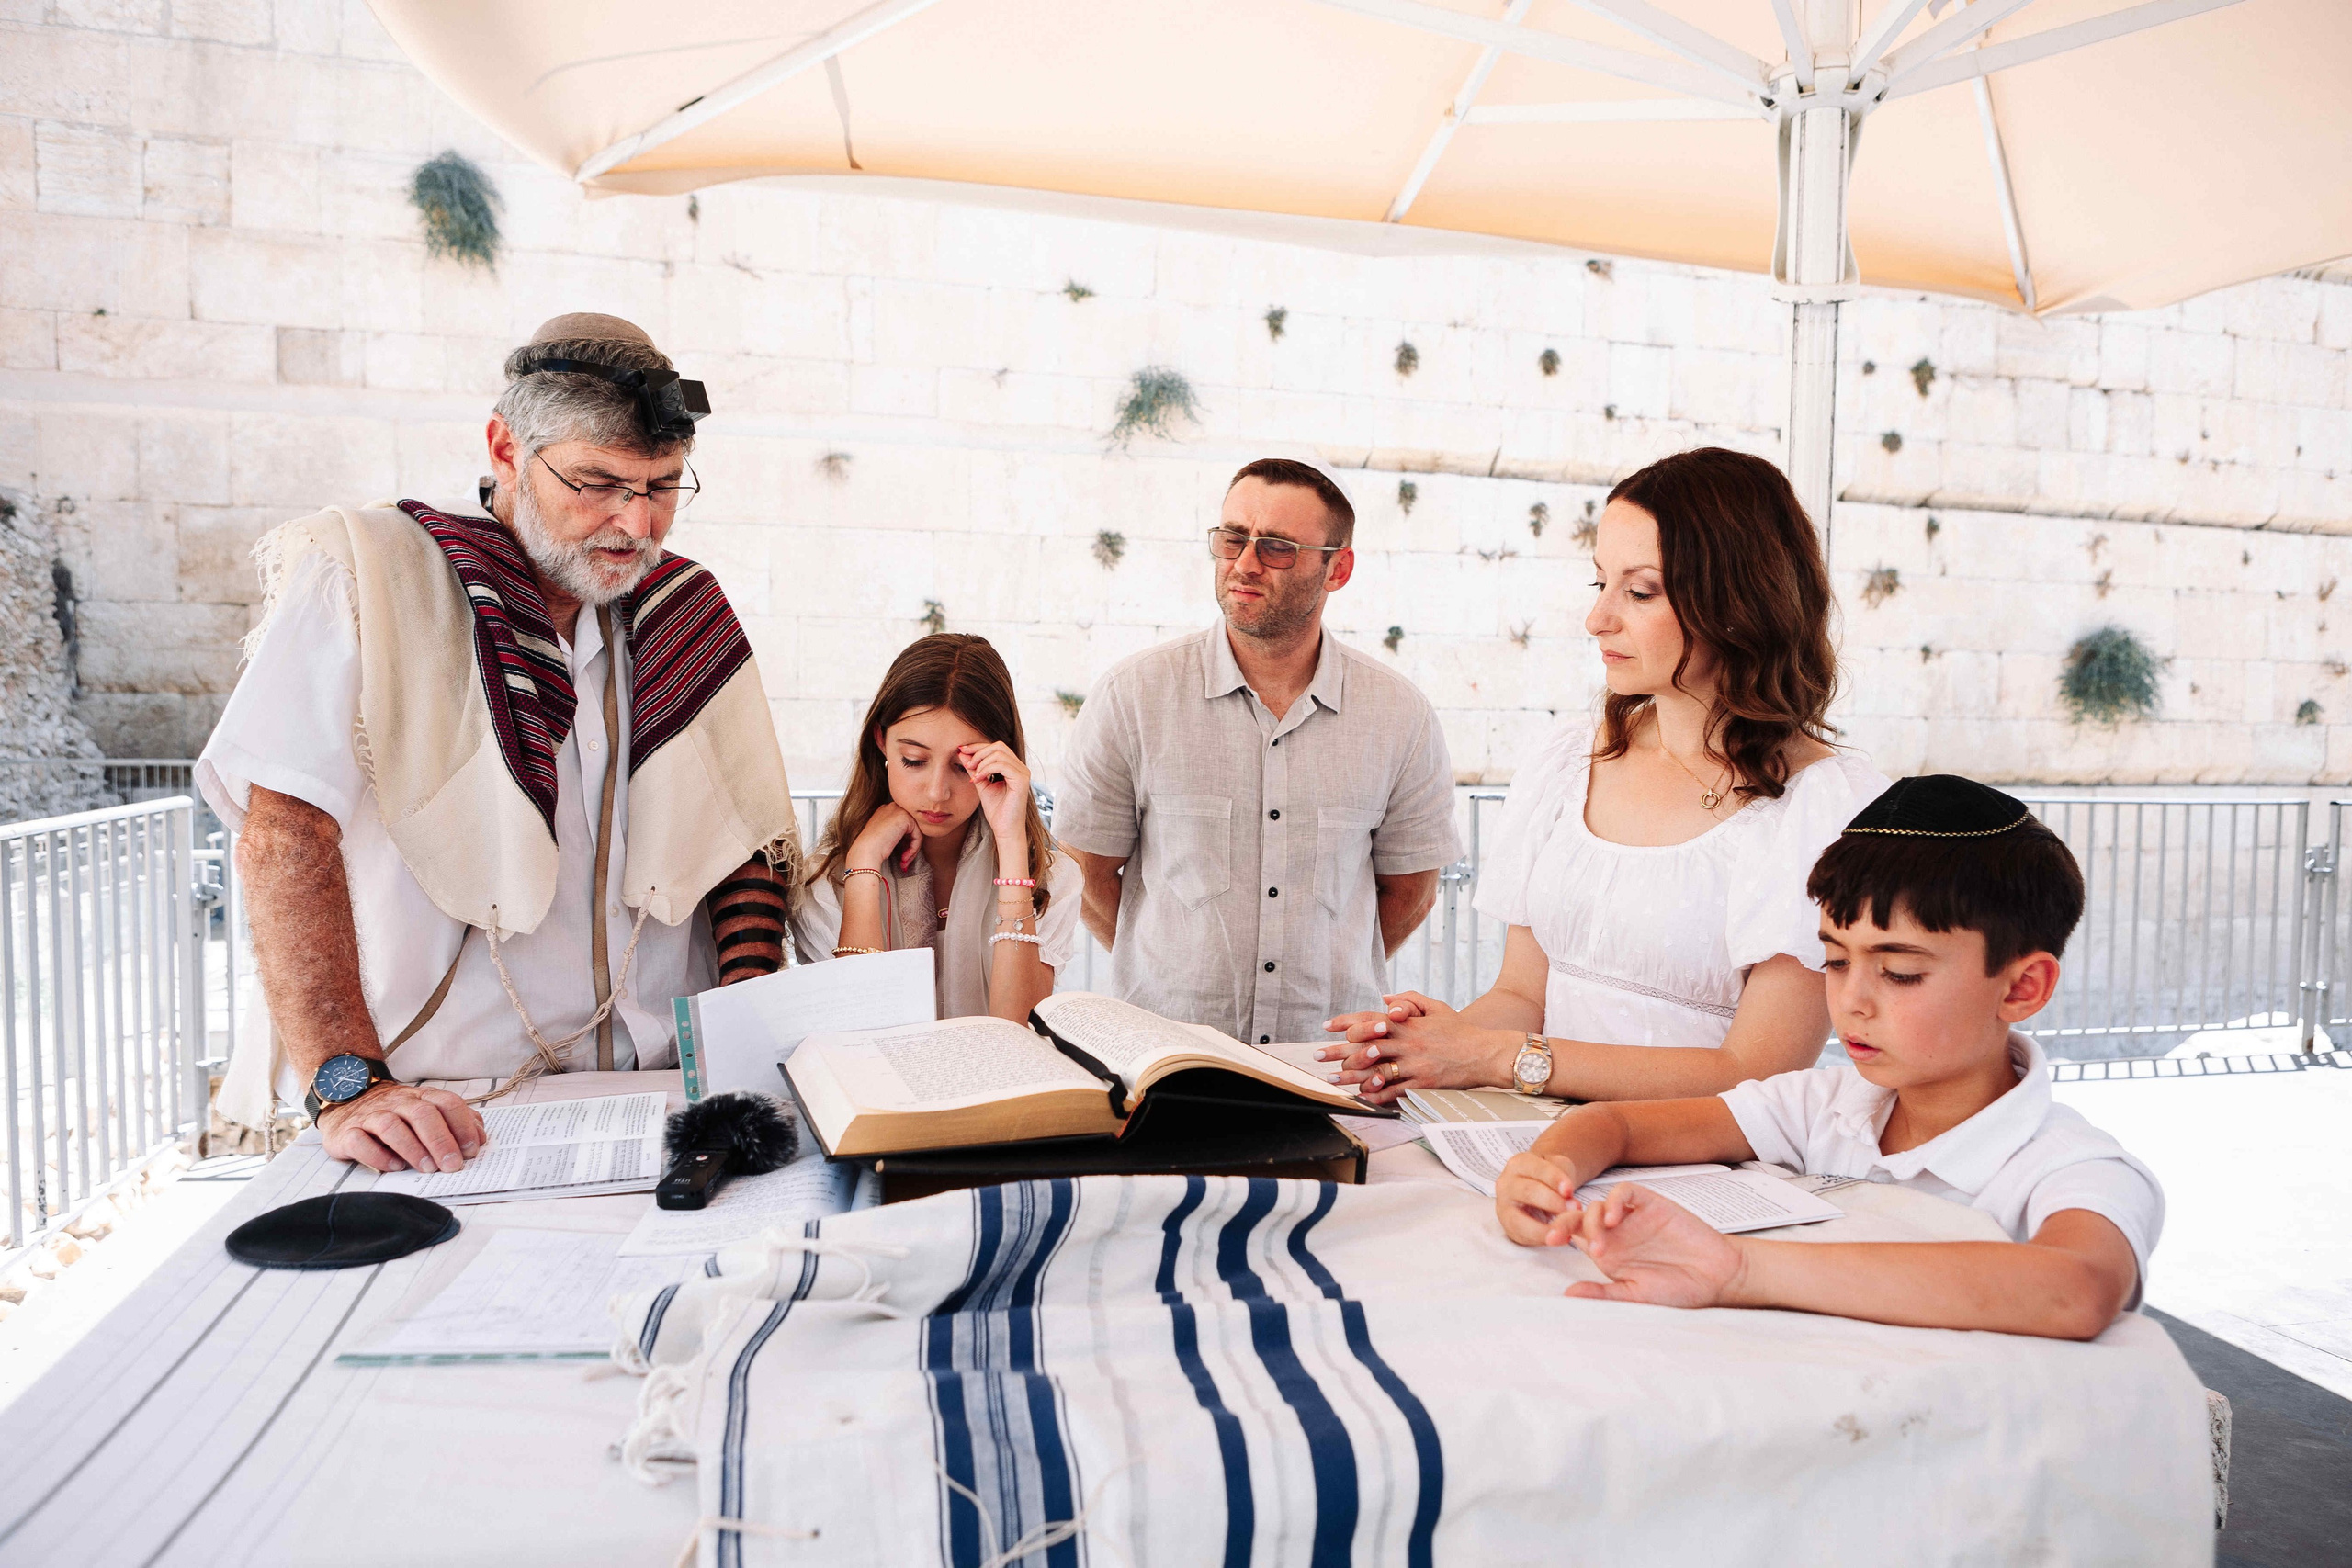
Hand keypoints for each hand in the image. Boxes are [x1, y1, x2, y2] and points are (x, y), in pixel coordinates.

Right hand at [317, 1081, 485, 1173]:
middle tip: (452, 1165)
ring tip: (427, 1169)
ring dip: (413, 1149)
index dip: (462, 1125)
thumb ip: (455, 1122)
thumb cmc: (396, 1113)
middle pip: (422, 1114)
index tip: (472, 1150)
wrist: (347, 1102)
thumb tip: (479, 1139)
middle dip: (441, 1140)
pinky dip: (378, 1155)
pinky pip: (360, 1142)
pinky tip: (394, 1167)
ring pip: (392, 1126)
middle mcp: (397, 1103)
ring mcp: (370, 1116)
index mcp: (421, 1097)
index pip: (447, 1103)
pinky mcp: (347, 1133)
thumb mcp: (427, 1111)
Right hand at [847, 801, 922, 874]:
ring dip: (912, 850)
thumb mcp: (885, 836)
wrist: (866, 851)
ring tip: (903, 861)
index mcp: (885, 810)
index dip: (905, 842)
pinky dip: (913, 849)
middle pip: (912, 828)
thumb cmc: (872, 848)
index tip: (901, 856)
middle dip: (911, 846)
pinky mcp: (906, 818)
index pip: (904, 825)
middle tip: (904, 860)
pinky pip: (918, 836)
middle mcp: (892, 807)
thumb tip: (913, 839)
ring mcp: (899, 810)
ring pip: (916, 832)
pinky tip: (903, 858)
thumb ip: (898, 832)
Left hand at [958, 742, 1031, 853]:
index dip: (978, 747)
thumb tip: (962, 752)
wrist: (1005, 830)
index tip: (961, 750)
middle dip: (978, 752)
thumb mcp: (981, 784)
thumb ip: (974, 769)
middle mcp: (1021, 767)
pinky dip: (986, 769)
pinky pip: (1001, 765)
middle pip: (998, 746)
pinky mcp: (1022, 779)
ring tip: (973, 776)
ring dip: (981, 762)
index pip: (996, 747)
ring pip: (999, 754)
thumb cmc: (997, 811)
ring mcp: (1023, 772)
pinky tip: (978, 779)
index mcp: (1013, 767)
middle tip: (967, 765)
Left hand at [1317, 996, 1505, 1105]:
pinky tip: (1361, 1096)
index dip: (1346, 1022)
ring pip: (1375, 1070)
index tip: (1326, 1026)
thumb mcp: (1437, 1008)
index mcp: (1408, 1023)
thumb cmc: (1461, 1031)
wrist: (1486, 1052)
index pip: (1370, 1019)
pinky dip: (1376, 1094)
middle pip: (1365, 1046)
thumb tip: (1385, 997)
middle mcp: (1407, 1042)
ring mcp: (1414, 1064)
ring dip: (1351, 1075)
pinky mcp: (1423, 1083)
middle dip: (1338, 1051)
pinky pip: (1394, 1090)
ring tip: (1332, 1078)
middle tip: (1317, 1055)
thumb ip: (1410, 1000)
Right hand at [1493, 1150, 1583, 1246]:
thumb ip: (1563, 1177)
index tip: (1570, 1190)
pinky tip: (1560, 1238)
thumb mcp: (1558, 1168)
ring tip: (1565, 1232)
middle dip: (1553, 1202)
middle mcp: (1506, 1183)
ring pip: (1519, 1219)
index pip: (1536, 1169)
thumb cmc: (1548, 1179)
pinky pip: (1522, 1235)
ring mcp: (1503, 1206)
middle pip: (1528, 1191)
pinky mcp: (1508, 1226)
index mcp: (1519, 1163)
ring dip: (1544, 1228)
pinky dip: (1541, 1239)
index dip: (1554, 1179)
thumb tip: (1568, 1199)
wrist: (1536, 1192)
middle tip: (1574, 1209)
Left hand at [1561, 1183, 1746, 1308]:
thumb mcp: (1636, 1296)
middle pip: (1579, 1217)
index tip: (1548, 1242)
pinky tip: (1614, 1219)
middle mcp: (1616, 1233)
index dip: (1559, 1234)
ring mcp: (1632, 1218)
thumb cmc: (1680, 1288)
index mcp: (1608, 1254)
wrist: (1717, 1275)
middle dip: (1564, 1223)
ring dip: (1590, 1219)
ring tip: (1600, 1244)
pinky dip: (1614, 1201)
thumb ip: (1604, 1293)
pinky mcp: (1650, 1204)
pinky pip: (1624, 1193)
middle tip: (1558, 1237)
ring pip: (1597, 1204)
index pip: (1574, 1237)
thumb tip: (1568, 1293)